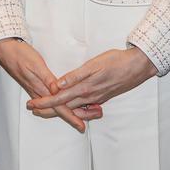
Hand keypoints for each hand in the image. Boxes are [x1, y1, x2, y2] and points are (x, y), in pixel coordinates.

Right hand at [0, 38, 101, 131]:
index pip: (58, 106)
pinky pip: (49, 102)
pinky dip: (59, 106)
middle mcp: (38, 93)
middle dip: (71, 118)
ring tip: (79, 118)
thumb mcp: (36, 64)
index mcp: (40, 88)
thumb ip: (47, 79)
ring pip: (53, 107)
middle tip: (84, 125)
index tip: (81, 125)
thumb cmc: (21, 54)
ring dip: (66, 113)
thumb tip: (58, 91)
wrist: (6, 50)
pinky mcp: (35, 87)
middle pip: (57, 110)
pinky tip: (64, 105)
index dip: (71, 116)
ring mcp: (36, 91)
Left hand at [27, 46, 158, 113]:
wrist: (138, 66)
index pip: (60, 98)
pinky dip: (72, 106)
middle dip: (48, 108)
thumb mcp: (94, 65)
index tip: (32, 104)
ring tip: (45, 107)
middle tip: (32, 107)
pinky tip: (68, 105)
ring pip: (74, 107)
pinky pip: (83, 105)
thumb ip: (75, 76)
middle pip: (64, 106)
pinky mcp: (102, 96)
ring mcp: (97, 98)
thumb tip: (58, 85)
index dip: (45, 101)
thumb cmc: (116, 62)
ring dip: (59, 108)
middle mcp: (90, 96)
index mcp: (85, 88)